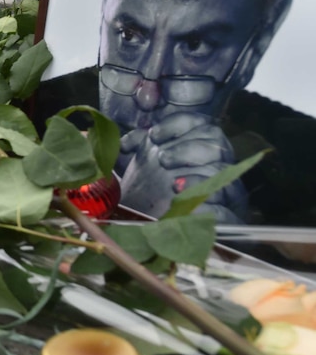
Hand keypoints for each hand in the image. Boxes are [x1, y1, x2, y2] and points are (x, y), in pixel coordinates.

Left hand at [118, 112, 245, 221]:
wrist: (151, 230)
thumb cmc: (148, 193)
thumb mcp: (140, 166)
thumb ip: (137, 148)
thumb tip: (127, 143)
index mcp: (200, 147)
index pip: (201, 124)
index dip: (179, 125)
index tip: (155, 135)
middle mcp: (217, 166)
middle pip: (216, 146)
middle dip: (187, 150)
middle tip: (162, 159)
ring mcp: (225, 193)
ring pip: (224, 176)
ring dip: (197, 177)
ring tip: (173, 184)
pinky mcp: (227, 219)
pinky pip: (225, 211)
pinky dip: (206, 208)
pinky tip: (185, 207)